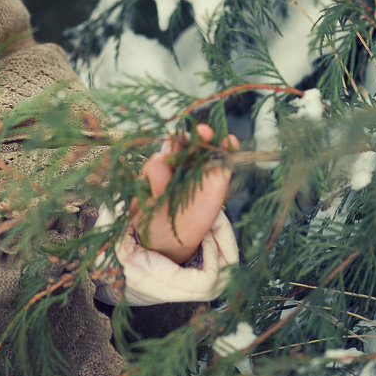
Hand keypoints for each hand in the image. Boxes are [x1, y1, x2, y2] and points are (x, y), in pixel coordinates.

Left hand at [135, 124, 237, 264]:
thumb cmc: (152, 218)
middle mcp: (181, 164)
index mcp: (161, 165)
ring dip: (209, 136)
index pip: (166, 149)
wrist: (171, 241)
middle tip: (196, 133)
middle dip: (192, 135)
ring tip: (208, 134)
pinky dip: (228, 148)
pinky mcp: (217, 179)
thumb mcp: (145, 201)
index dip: (172, 142)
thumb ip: (154, 180)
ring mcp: (200, 170)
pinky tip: (229, 142)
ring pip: (206, 147)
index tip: (172, 142)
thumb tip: (161, 156)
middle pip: (188, 142)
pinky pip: (224, 161)